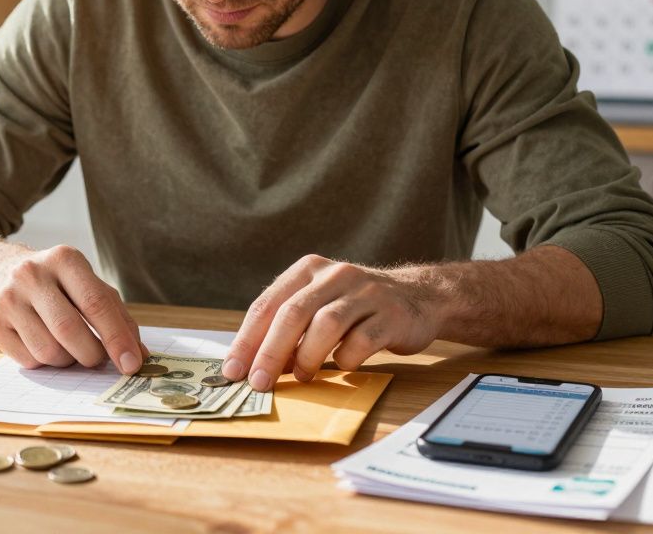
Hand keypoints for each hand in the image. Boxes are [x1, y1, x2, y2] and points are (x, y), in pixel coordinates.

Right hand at [0, 245, 146, 373]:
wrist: (0, 274)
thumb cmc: (58, 285)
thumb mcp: (89, 286)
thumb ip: (117, 317)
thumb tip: (138, 355)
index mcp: (64, 259)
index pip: (96, 303)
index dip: (116, 338)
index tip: (131, 364)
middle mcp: (31, 274)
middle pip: (70, 331)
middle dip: (91, 355)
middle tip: (98, 359)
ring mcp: (7, 298)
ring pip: (48, 351)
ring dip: (67, 360)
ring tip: (68, 347)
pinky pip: (28, 360)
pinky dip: (44, 362)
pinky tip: (44, 343)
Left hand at [222, 255, 443, 390]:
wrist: (418, 297)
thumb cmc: (356, 308)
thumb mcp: (319, 303)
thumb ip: (288, 325)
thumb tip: (251, 364)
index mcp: (308, 269)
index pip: (268, 304)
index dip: (247, 339)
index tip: (233, 370)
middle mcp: (335, 275)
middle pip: (293, 313)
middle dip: (270, 351)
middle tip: (258, 382)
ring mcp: (366, 292)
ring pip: (326, 324)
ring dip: (307, 357)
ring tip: (301, 376)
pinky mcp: (391, 314)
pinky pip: (361, 341)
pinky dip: (346, 359)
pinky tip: (342, 366)